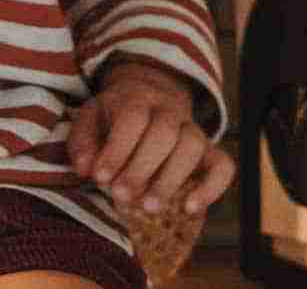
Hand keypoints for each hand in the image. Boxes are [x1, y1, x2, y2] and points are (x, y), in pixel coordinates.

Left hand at [68, 59, 235, 216]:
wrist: (150, 96)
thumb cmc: (113, 117)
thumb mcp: (90, 119)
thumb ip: (83, 142)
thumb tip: (85, 168)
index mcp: (136, 99)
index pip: (132, 118)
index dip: (117, 149)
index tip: (100, 178)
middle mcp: (168, 110)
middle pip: (164, 132)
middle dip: (141, 168)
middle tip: (121, 197)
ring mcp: (192, 129)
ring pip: (193, 146)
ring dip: (171, 179)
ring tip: (149, 207)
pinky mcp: (210, 151)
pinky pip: (223, 165)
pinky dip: (211, 188)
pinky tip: (190, 208)